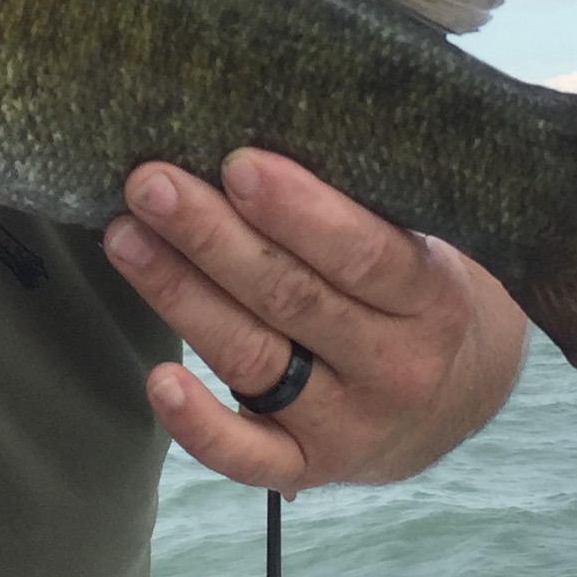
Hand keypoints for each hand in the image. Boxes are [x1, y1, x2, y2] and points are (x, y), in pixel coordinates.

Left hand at [102, 149, 526, 493]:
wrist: (452, 396)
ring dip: (182, 296)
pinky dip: (200, 425)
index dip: (300, 211)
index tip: (237, 162)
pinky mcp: (308, 468)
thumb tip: (262, 108)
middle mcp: (395, 366)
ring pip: (255, 360)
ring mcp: (350, 424)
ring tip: (124, 237)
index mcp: (430, 297)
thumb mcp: (415, 238)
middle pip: (292, 299)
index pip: (364, 253)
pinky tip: (158, 378)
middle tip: (150, 183)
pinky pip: (248, 458)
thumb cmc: (410, 288)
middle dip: (213, 237)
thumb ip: (359, 199)